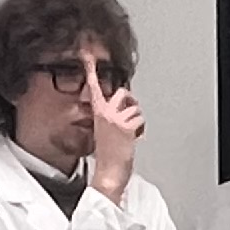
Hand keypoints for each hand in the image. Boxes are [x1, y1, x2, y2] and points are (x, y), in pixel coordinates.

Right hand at [85, 79, 143, 199]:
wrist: (109, 173)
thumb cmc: (108, 155)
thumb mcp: (104, 131)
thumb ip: (111, 117)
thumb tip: (124, 109)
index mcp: (97, 113)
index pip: (94, 88)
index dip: (91, 71)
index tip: (88, 56)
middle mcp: (106, 113)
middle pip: (122, 92)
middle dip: (130, 100)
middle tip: (130, 113)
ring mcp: (116, 119)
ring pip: (136, 108)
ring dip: (137, 120)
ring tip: (131, 134)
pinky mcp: (126, 127)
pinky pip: (140, 120)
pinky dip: (141, 129)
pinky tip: (135, 139)